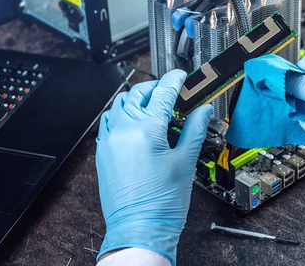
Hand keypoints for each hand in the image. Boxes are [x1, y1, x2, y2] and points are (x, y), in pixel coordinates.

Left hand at [95, 70, 212, 263]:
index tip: (182, 76)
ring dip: (136, 99)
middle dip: (156, 87)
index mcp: (146, 130)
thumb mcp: (185, 162)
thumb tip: (202, 110)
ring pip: (119, 104)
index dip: (175, 79)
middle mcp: (123, 130)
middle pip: (137, 92)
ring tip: (154, 107)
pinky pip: (109, 121)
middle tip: (171, 92)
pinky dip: (122, 114)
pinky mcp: (103, 152)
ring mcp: (109, 141)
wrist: (139, 229)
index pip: (162, 92)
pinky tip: (135, 124)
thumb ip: (194, 130)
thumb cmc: (161, 203)